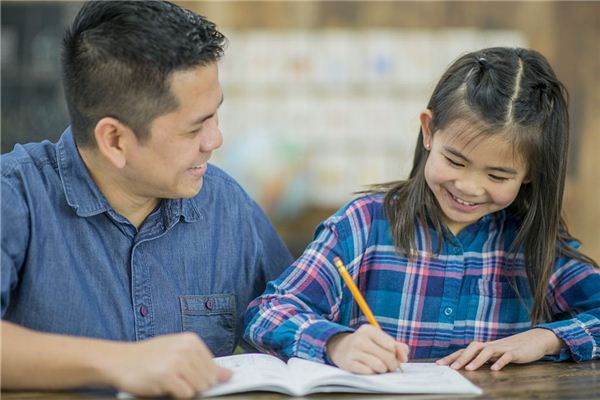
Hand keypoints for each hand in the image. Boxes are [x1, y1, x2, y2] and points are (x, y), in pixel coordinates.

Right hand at [105, 332, 231, 397]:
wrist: (119, 361)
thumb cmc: (148, 358)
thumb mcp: (177, 353)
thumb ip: (203, 364)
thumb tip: (228, 375)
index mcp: (191, 341)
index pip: (213, 367)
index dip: (203, 378)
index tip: (190, 377)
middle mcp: (185, 348)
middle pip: (208, 379)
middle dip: (194, 385)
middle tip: (176, 379)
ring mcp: (177, 361)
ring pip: (199, 388)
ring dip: (185, 390)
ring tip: (170, 381)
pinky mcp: (167, 376)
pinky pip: (186, 394)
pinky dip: (176, 395)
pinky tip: (164, 386)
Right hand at [326, 325, 409, 373]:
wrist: (340, 348)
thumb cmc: (366, 344)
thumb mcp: (380, 339)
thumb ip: (397, 346)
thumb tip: (404, 357)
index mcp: (369, 330)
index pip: (391, 345)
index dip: (396, 353)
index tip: (394, 355)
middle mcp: (360, 338)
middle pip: (387, 356)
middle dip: (392, 364)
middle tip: (390, 366)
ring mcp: (353, 351)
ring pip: (379, 365)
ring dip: (383, 369)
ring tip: (381, 367)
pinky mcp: (348, 363)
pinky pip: (368, 372)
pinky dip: (372, 373)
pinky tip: (370, 369)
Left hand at [436, 328, 564, 370]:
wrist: (535, 340)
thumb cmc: (512, 349)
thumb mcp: (496, 355)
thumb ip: (483, 359)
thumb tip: (467, 367)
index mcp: (485, 347)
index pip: (465, 350)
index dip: (452, 356)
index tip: (439, 364)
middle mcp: (491, 345)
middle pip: (472, 347)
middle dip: (461, 357)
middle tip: (451, 368)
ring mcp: (503, 348)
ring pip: (487, 351)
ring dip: (477, 360)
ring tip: (469, 369)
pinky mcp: (516, 352)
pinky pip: (506, 356)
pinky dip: (500, 362)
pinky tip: (494, 369)